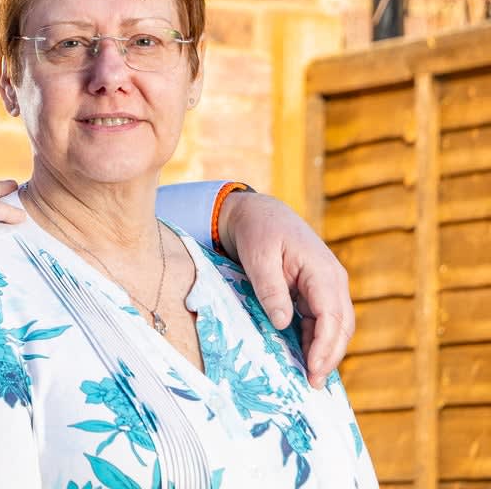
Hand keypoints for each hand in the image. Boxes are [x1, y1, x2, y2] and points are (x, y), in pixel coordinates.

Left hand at [218, 191, 354, 388]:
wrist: (260, 214)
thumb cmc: (258, 232)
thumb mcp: (258, 257)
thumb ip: (270, 289)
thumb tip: (282, 324)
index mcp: (323, 271)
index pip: (332, 315)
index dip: (325, 345)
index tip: (313, 369)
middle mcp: (333, 281)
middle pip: (341, 326)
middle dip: (330, 356)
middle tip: (313, 384)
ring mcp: (327, 287)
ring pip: (335, 327)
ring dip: (325, 352)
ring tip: (310, 378)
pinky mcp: (317, 293)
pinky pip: (323, 321)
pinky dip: (317, 341)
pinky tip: (306, 358)